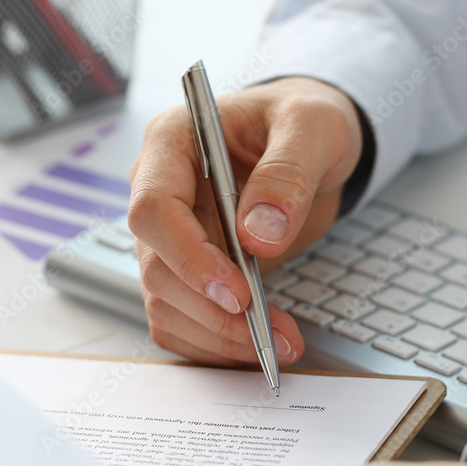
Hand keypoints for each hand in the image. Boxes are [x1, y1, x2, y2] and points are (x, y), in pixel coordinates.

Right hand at [128, 77, 363, 365]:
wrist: (310, 143)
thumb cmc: (304, 121)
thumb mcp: (313, 126)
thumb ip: (287, 172)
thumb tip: (258, 234)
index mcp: (172, 143)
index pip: (153, 209)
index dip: (188, 257)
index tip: (237, 292)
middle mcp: (158, 191)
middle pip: (158, 268)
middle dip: (212, 311)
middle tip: (270, 332)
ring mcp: (169, 236)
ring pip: (166, 303)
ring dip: (216, 336)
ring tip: (277, 343)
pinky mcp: (187, 269)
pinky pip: (181, 319)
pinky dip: (214, 343)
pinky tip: (256, 344)